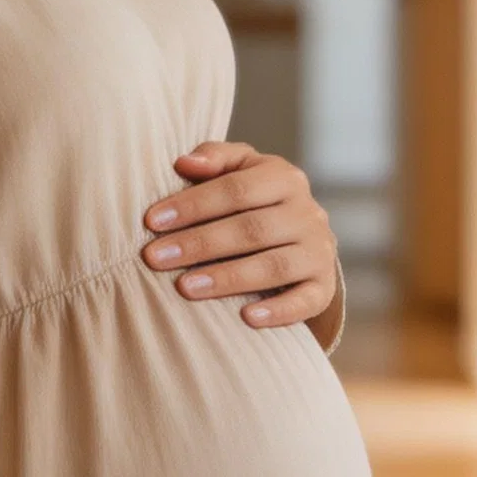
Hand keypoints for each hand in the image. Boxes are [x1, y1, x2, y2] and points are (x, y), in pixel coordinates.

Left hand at [141, 141, 341, 336]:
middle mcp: (307, 213)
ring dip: (228, 278)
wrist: (301, 239)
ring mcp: (319, 252)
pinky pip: (305, 301)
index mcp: (284, 178)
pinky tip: (245, 318)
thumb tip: (184, 162)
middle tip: (155, 258)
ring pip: (275, 266)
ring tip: (185, 288)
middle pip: (252, 228)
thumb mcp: (240, 170)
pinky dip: (277, 310)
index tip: (152, 221)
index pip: (236, 188)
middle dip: (199, 244)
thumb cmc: (255, 200)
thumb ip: (214, 158)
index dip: (193, 204)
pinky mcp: (324, 288)